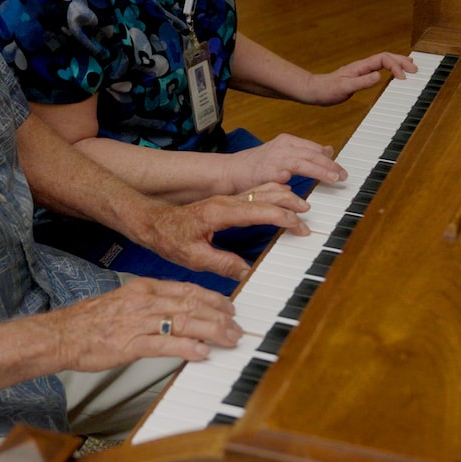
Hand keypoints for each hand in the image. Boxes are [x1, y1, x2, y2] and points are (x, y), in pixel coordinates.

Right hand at [45, 277, 243, 370]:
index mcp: (144, 289)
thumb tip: (177, 312)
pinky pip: (164, 344)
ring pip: (184, 322)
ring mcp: (138, 322)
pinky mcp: (130, 344)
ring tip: (229, 339)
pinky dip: (187, 348)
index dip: (212, 298)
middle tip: (237, 327)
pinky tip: (202, 353)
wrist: (61, 333)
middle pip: (191, 305)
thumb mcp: (125, 302)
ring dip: (212, 331)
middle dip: (219, 316)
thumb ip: (151, 305)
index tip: (229, 306)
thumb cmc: (90, 322)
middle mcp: (144, 301)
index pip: (187, 289)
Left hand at [138, 183, 309, 281]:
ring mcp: (226, 199)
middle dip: (290, 204)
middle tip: (307, 218)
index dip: (283, 218)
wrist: (152, 222)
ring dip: (283, 195)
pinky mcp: (225, 202)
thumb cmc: (170, 238)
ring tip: (302, 206)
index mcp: (221, 212)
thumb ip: (222, 264)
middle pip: (266, 195)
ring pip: (262, 190)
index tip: (299, 228)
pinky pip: (254, 193)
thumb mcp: (194, 258)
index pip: (260, 211)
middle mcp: (226, 202)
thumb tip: (248, 271)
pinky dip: (272, 194)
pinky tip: (281, 199)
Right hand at [224, 133, 346, 191]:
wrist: (230, 172)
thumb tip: (328, 150)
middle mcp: (283, 147)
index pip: (314, 148)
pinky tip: (310, 185)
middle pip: (313, 154)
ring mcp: (276, 158)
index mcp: (287, 141)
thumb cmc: (255, 166)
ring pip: (305, 162)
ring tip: (334, 179)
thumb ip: (304, 153)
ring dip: (322, 171)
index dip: (329, 159)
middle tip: (343, 175)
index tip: (341, 169)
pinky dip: (300, 180)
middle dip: (330, 165)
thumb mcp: (282, 155)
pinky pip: (288, 175)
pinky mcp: (269, 171)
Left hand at [303, 52, 417, 104]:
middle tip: (415, 69)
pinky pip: (379, 69)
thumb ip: (361, 82)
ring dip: (398, 63)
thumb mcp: (344, 88)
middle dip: (402, 61)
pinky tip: (394, 75)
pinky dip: (390, 70)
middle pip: (386, 57)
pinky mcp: (360, 77)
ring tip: (411, 67)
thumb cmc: (327, 90)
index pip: (383, 59)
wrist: (315, 90)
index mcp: (360, 66)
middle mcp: (362, 66)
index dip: (395, 66)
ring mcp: (362, 70)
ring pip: (384, 62)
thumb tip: (379, 75)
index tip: (402, 78)